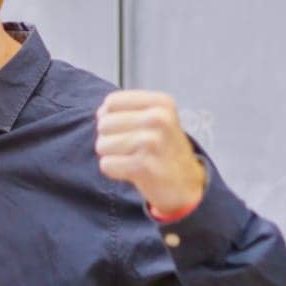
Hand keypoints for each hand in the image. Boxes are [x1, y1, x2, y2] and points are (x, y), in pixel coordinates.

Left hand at [95, 90, 206, 215]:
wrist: (184, 184)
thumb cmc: (163, 149)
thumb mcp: (155, 117)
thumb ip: (125, 109)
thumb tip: (101, 112)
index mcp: (161, 103)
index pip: (111, 102)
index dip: (111, 116)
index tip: (129, 129)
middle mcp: (159, 119)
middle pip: (103, 124)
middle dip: (111, 138)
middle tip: (133, 148)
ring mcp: (152, 142)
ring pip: (102, 144)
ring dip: (112, 155)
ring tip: (134, 158)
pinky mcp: (142, 166)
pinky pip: (106, 164)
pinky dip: (115, 171)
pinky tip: (134, 171)